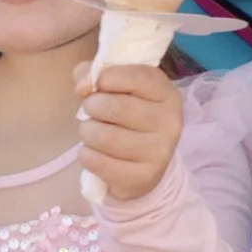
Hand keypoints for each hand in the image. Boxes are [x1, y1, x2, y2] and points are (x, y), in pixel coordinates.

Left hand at [74, 62, 183, 203]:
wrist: (143, 168)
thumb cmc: (127, 119)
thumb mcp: (117, 90)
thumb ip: (94, 74)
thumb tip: (82, 86)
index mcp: (167, 94)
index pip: (136, 76)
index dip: (106, 77)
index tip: (98, 85)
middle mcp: (169, 122)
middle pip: (115, 107)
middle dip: (92, 106)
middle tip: (93, 111)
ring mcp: (158, 152)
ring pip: (103, 136)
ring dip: (87, 132)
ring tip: (93, 132)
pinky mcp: (142, 177)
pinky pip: (97, 161)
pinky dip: (86, 155)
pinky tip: (95, 153)